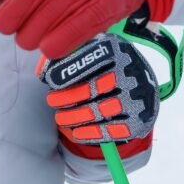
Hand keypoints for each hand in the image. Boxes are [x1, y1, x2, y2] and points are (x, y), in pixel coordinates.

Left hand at [38, 33, 158, 144]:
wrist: (142, 85)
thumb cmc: (107, 65)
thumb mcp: (92, 50)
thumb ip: (67, 55)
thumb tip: (42, 71)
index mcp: (117, 50)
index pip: (90, 59)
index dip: (66, 71)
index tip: (49, 81)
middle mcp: (130, 73)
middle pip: (91, 89)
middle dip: (66, 98)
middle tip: (52, 101)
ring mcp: (136, 98)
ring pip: (97, 111)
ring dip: (72, 117)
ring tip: (60, 118)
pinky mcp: (138, 121)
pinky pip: (109, 131)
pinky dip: (89, 134)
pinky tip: (76, 132)